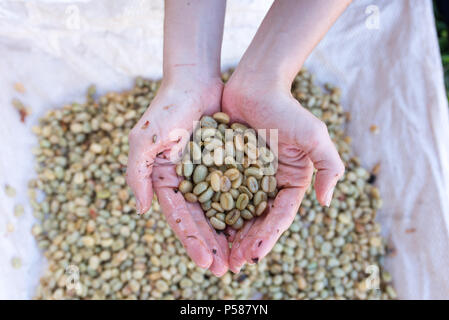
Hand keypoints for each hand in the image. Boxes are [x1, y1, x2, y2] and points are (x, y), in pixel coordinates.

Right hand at [126, 77, 229, 275]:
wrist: (195, 81)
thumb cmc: (166, 108)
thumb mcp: (144, 140)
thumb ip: (137, 174)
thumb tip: (141, 210)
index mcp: (167, 183)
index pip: (180, 219)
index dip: (192, 243)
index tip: (207, 263)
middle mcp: (189, 183)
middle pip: (202, 222)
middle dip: (214, 247)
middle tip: (227, 270)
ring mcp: (210, 175)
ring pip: (222, 211)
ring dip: (231, 235)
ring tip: (244, 257)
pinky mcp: (229, 164)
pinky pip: (239, 190)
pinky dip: (246, 209)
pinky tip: (256, 226)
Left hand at [222, 74, 344, 272]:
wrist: (256, 85)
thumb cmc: (286, 109)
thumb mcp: (314, 136)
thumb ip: (328, 166)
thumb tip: (326, 202)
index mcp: (290, 182)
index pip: (280, 215)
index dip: (268, 237)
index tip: (253, 255)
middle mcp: (268, 184)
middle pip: (256, 220)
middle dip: (245, 243)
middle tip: (231, 265)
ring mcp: (246, 177)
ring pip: (235, 212)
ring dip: (227, 235)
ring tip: (216, 256)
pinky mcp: (225, 168)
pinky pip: (216, 194)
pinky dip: (210, 212)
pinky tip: (201, 228)